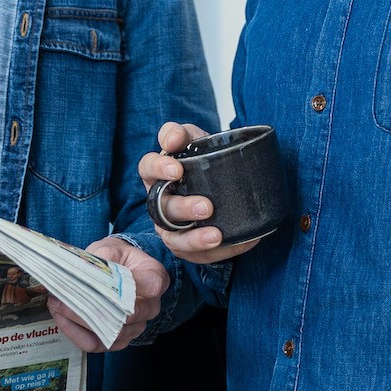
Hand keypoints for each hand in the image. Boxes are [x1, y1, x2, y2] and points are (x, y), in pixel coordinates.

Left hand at [48, 237, 166, 353]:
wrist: (120, 270)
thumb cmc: (117, 257)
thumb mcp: (110, 248)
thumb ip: (101, 257)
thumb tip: (82, 269)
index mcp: (155, 278)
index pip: (150, 285)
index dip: (126, 286)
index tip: (96, 281)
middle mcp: (150, 306)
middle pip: (124, 315)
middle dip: (88, 306)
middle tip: (61, 295)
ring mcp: (136, 326)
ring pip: (108, 333)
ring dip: (77, 320)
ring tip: (56, 303)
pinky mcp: (120, 340)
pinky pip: (96, 344)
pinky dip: (75, 333)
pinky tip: (61, 318)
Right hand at [138, 122, 261, 264]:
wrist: (228, 181)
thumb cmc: (205, 159)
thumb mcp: (194, 140)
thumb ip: (182, 133)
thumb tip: (172, 138)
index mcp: (158, 175)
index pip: (147, 169)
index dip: (158, 169)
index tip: (176, 169)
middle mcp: (160, 204)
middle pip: (162, 209)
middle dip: (182, 209)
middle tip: (206, 206)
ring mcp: (172, 229)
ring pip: (175, 240)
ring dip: (194, 239)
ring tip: (216, 235)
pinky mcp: (190, 248)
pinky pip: (201, 256)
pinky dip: (222, 251)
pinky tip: (242, 241)